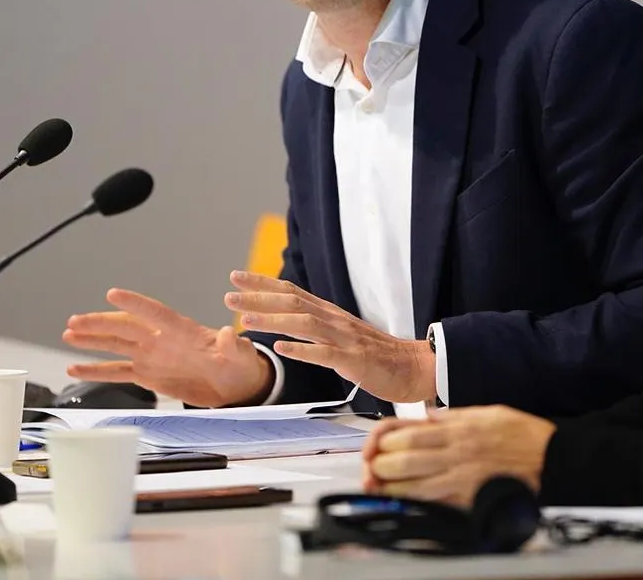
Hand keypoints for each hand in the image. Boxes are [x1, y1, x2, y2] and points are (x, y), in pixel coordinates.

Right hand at [64, 288, 273, 406]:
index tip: (112, 293)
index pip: (155, 312)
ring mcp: (152, 356)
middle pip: (126, 327)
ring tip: (68, 333)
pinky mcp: (147, 375)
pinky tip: (74, 368)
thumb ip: (232, 346)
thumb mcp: (240, 355)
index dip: (135, 303)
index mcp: (183, 330)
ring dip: (92, 340)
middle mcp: (161, 339)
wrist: (234, 385)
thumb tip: (231, 334)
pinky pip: (117, 371)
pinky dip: (96, 370)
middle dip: (100, 323)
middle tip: (75, 320)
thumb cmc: (240, 364)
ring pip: (116, 345)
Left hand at [225, 271, 435, 403]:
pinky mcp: (354, 360)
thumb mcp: (344, 334)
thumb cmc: (377, 355)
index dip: (263, 283)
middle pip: (293, 303)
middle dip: (259, 298)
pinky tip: (280, 349)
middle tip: (228, 294)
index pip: (292, 291)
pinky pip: (324, 354)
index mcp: (330, 314)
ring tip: (246, 320)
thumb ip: (319, 326)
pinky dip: (301, 350)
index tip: (236, 276)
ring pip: (304, 324)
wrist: (414, 367)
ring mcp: (344, 339)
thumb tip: (290, 321)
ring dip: (273, 320)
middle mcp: (335, 320)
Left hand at [362, 406, 556, 507]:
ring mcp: (461, 477)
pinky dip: (412, 502)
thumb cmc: (525, 437)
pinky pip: (433, 501)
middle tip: (371, 466)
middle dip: (380, 463)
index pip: (410, 432)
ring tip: (376, 485)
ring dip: (389, 486)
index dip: (384, 440)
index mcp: (460, 428)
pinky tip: (399, 501)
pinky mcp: (469, 498)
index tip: (376, 444)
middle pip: (404, 458)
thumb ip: (456, 414)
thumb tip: (428, 416)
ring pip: (413, 483)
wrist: (553, 461)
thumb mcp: (490, 412)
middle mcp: (456, 452)